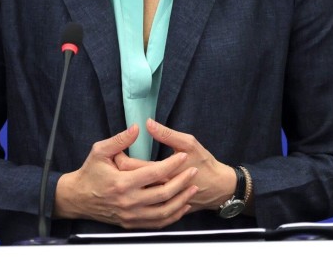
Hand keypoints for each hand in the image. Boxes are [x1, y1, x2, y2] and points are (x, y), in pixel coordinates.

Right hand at [53, 124, 199, 228]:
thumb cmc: (89, 173)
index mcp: (122, 183)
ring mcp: (131, 215)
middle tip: (193, 171)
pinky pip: (157, 223)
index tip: (182, 156)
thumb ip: (120, 139)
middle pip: (164, 194)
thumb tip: (138, 127)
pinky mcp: (131, 223)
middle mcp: (128, 202)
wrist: (78, 198)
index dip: (171, 164)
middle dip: (182, 182)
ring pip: (164, 211)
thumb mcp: (100, 151)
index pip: (154, 173)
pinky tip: (181, 205)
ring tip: (192, 188)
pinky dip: (172, 216)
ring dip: (181, 200)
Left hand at [115, 119, 237, 211]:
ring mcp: (160, 203)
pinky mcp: (163, 210)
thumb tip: (147, 123)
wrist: (218, 188)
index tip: (117, 151)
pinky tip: (133, 189)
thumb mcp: (188, 143)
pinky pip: (143, 206)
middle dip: (118, 170)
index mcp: (161, 173)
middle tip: (114, 160)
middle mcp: (157, 191)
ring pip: (133, 195)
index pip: (131, 166)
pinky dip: (135, 197)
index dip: (119, 157)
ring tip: (121, 174)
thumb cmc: (204, 163)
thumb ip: (166, 133)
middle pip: (128, 182)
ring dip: (125, 184)